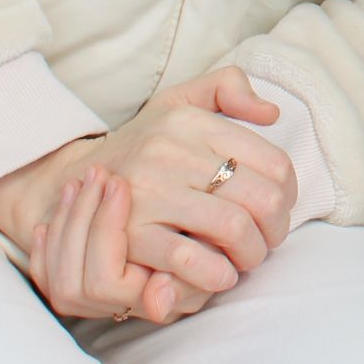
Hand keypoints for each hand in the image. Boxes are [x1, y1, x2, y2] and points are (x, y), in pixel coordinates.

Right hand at [0, 68, 298, 324]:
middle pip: (262, 198)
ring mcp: (150, 192)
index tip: (280, 210)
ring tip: (246, 259)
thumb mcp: (178, 102)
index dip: (289, 194)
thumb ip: (227, 89)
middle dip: (276, 229)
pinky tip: (220, 274)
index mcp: (191, 121)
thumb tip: (271, 113)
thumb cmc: (142, 145)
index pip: (274, 161)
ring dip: (252, 254)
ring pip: (234, 228)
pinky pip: (192, 259)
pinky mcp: (132, 233)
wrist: (74, 182)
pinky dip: (217, 273)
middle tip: (268, 241)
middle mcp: (172, 151)